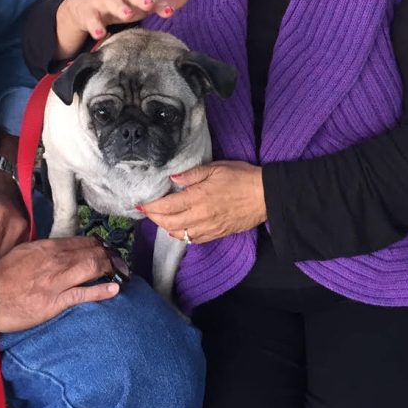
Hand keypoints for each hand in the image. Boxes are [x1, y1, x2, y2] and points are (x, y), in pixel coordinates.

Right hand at [0, 237, 120, 331]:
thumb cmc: (0, 275)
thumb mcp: (23, 253)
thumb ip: (42, 252)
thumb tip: (57, 252)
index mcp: (48, 247)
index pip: (82, 241)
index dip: (99, 245)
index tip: (106, 251)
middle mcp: (56, 260)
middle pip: (93, 252)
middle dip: (110, 256)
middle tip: (120, 263)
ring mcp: (57, 280)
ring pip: (92, 267)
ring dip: (110, 269)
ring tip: (121, 274)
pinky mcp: (55, 301)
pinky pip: (84, 293)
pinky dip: (102, 290)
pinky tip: (115, 289)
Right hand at [56, 0, 189, 57]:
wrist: (84, 6)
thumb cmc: (120, 5)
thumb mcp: (140, 3)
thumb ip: (162, 1)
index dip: (159, 1)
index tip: (169, 11)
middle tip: (149, 5)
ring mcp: (101, 1)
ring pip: (110, 1)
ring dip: (119, 7)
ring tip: (128, 15)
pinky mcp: (87, 13)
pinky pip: (91, 19)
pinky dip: (95, 26)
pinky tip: (100, 35)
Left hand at [140, 161, 266, 243]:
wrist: (266, 196)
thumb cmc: (242, 177)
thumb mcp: (216, 168)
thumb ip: (192, 174)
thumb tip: (173, 178)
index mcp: (198, 198)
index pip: (167, 206)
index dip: (151, 207)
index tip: (141, 204)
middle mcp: (201, 216)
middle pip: (169, 223)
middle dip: (154, 218)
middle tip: (147, 210)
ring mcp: (209, 228)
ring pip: (180, 234)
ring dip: (166, 227)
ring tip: (160, 218)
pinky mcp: (217, 234)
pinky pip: (194, 240)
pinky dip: (182, 235)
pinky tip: (179, 228)